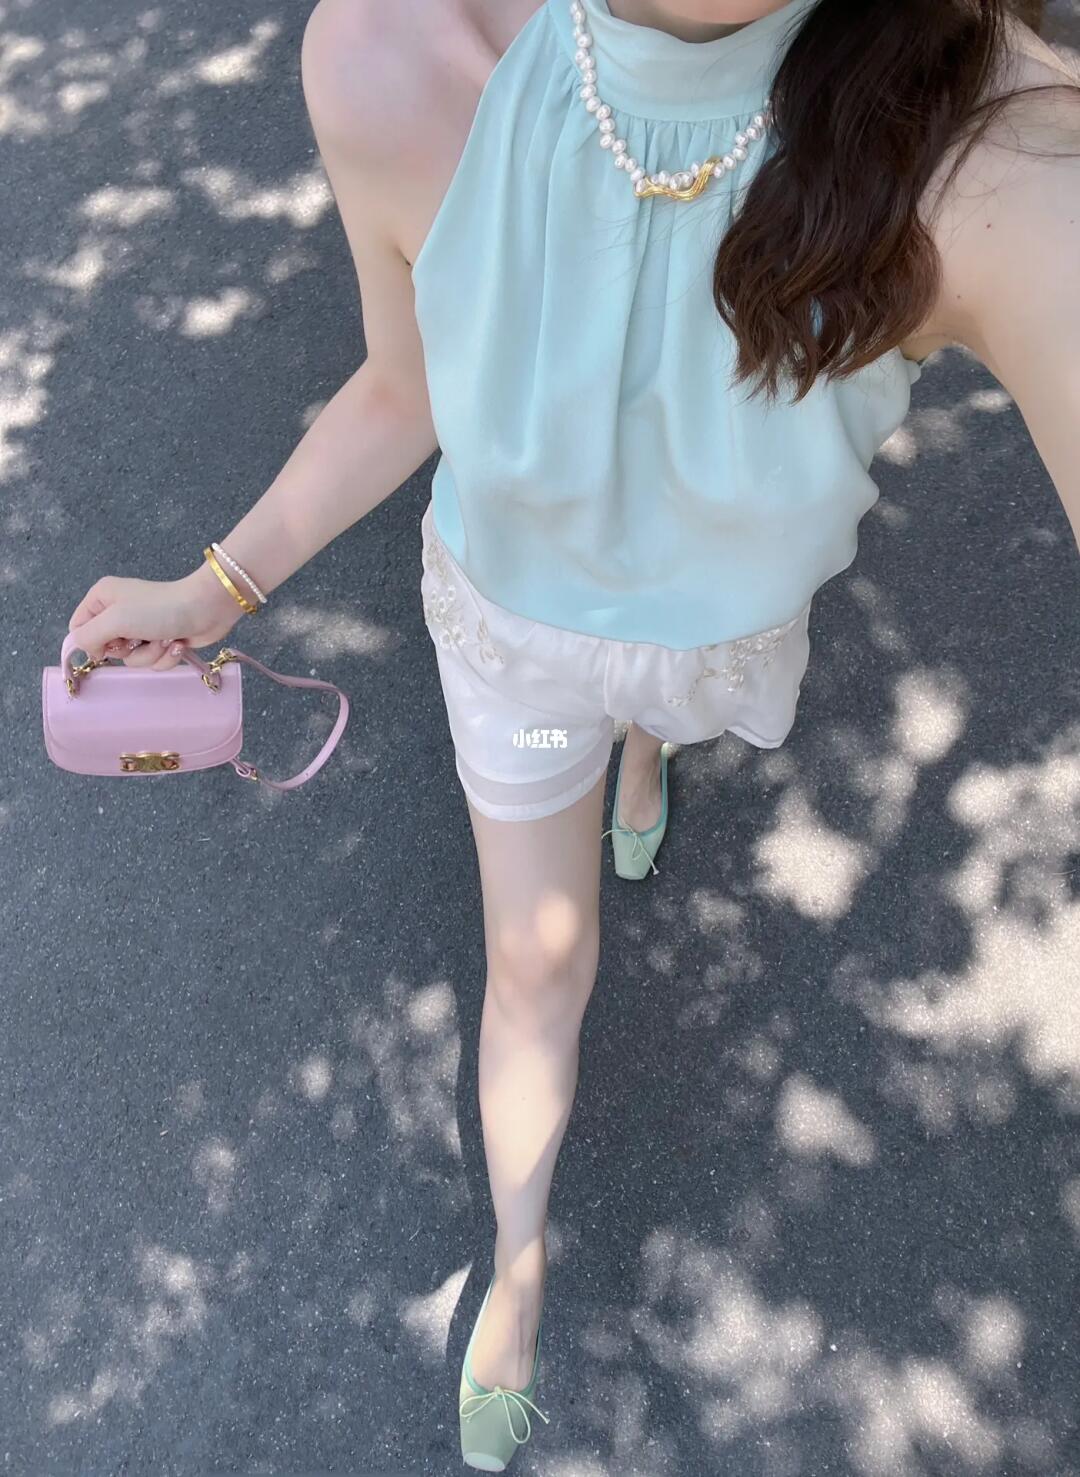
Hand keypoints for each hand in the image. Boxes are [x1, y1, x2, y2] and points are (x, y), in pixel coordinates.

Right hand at [67, 562, 246, 669]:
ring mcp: (141, 627)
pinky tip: (177, 643)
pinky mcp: (161, 640)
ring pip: (132, 659)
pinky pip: (152, 661)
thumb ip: (89, 636)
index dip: (91, 643)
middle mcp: (119, 611)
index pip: (79, 628)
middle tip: (140, 638)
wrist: (207, 609)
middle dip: (128, 650)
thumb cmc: (159, 609)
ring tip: (164, 638)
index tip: (107, 646)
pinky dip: (165, 657)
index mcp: (102, 598)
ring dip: (150, 654)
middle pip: (107, 648)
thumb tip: (88, 651)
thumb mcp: (115, 619)